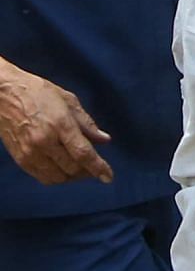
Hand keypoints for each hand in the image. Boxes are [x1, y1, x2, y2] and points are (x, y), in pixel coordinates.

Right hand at [0, 64, 111, 185]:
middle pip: (72, 168)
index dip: (98, 167)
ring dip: (72, 176)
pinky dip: (56, 177)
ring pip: (58, 177)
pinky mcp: (21, 159)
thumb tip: (104, 140)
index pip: (83, 153)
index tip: (109, 177)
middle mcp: (45, 142)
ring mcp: (31, 153)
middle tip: (94, 166)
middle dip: (87, 171)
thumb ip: (87, 123)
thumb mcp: (68, 100)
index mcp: (60, 124)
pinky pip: (43, 177)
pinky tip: (62, 168)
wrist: (4, 95)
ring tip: (80, 168)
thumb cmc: (37, 92)